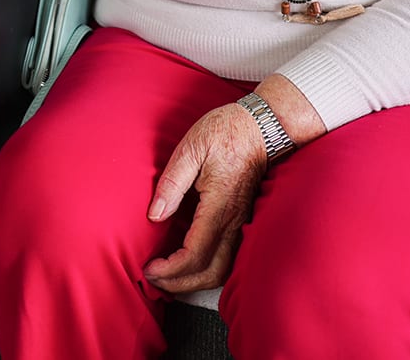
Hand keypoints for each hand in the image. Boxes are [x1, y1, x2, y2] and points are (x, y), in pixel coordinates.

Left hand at [141, 103, 268, 293]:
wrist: (260, 127)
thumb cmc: (223, 132)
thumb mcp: (190, 149)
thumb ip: (172, 183)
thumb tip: (155, 216)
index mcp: (219, 206)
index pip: (195, 254)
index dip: (170, 269)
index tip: (149, 269)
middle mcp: (234, 221)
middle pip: (211, 272)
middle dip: (180, 283)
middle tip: (154, 279)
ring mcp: (241, 222)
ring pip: (223, 269)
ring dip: (194, 280)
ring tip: (169, 277)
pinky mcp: (242, 220)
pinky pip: (229, 257)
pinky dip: (207, 269)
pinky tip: (190, 264)